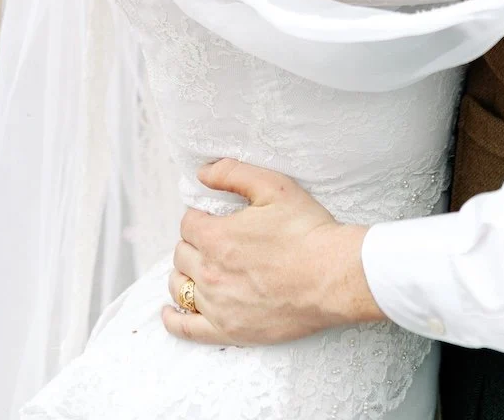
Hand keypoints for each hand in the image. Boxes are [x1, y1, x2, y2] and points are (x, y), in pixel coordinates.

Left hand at [161, 158, 383, 345]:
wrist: (333, 276)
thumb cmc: (307, 230)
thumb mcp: (273, 187)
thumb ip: (233, 173)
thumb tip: (202, 173)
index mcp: (217, 237)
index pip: (188, 224)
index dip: (201, 218)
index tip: (215, 219)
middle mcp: (210, 272)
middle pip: (182, 254)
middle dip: (193, 243)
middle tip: (214, 242)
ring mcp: (218, 305)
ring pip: (180, 286)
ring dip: (183, 274)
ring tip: (196, 268)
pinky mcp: (229, 330)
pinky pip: (186, 328)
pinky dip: (173, 319)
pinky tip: (169, 312)